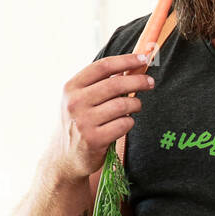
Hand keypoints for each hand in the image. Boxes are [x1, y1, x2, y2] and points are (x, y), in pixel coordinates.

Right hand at [56, 48, 156, 178]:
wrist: (63, 157)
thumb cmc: (78, 122)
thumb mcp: (80, 99)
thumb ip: (101, 83)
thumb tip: (132, 66)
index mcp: (71, 87)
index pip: (103, 66)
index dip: (126, 60)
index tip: (143, 58)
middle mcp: (75, 103)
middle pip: (116, 84)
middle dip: (139, 81)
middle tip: (150, 82)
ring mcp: (84, 122)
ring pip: (123, 104)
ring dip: (135, 104)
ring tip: (135, 106)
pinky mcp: (94, 139)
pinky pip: (124, 124)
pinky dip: (129, 121)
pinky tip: (124, 123)